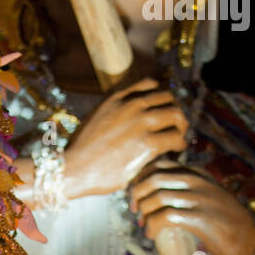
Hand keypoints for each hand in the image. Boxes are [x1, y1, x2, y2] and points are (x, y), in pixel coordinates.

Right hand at [64, 79, 188, 197]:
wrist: (74, 168)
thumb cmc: (80, 152)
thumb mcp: (93, 120)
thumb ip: (111, 113)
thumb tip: (120, 121)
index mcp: (118, 98)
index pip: (150, 85)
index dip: (161, 98)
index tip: (162, 111)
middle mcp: (132, 106)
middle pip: (169, 98)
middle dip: (175, 111)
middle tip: (176, 127)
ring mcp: (141, 123)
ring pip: (176, 115)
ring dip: (181, 127)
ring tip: (179, 139)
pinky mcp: (147, 144)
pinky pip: (175, 138)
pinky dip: (180, 144)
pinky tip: (176, 151)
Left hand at [127, 163, 254, 254]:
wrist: (252, 238)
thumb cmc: (224, 223)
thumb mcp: (204, 199)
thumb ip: (185, 192)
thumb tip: (153, 198)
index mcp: (197, 175)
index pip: (160, 164)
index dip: (140, 178)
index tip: (135, 196)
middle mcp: (198, 182)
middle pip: (155, 178)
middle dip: (137, 194)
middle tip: (135, 211)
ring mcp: (201, 199)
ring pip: (158, 197)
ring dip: (144, 212)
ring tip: (145, 226)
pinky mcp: (201, 218)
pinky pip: (167, 217)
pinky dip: (153, 226)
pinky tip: (152, 235)